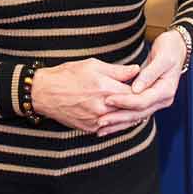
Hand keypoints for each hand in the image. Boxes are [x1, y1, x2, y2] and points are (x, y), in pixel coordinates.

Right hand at [28, 58, 142, 133]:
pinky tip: (121, 116)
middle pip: (131, 110)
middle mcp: (102, 107)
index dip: (143, 91)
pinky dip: (116, 122)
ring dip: (130, 115)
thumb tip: (137, 70)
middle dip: (140, 105)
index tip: (148, 88)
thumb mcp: (93, 65)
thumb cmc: (68, 75)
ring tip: (137, 109)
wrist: (44, 93)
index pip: (135, 93)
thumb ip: (118, 70)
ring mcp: (96, 120)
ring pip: (122, 121)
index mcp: (105, 88)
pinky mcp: (89, 128)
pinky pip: (109, 127)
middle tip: (147, 101)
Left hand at [94, 30, 189, 135]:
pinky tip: (109, 123)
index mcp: (166, 90)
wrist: (176, 49)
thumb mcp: (162, 58)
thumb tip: (136, 88)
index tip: (108, 99)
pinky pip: (134, 112)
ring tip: (100, 128)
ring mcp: (156, 102)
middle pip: (138, 113)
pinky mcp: (149, 101)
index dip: (125, 101)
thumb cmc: (169, 50)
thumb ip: (149, 74)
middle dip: (118, 118)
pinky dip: (121, 118)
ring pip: (136, 116)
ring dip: (118, 122)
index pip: (143, 100)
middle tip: (100, 121)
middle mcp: (162, 100)